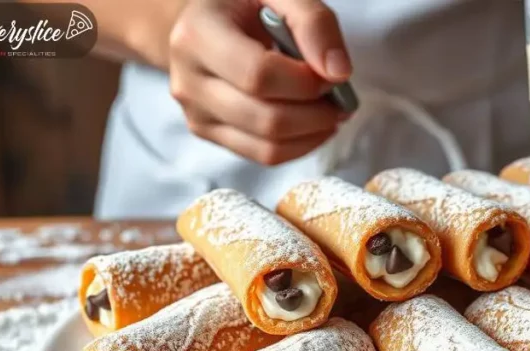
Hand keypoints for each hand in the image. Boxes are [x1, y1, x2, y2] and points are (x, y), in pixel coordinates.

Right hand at [168, 0, 350, 164]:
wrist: (205, 22)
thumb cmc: (244, 4)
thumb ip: (313, 22)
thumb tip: (338, 72)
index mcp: (198, 36)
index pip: (258, 76)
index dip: (305, 82)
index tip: (331, 73)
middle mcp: (189, 81)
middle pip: (265, 119)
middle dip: (316, 113)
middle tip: (340, 98)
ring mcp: (196, 114)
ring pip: (267, 147)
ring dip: (312, 134)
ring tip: (331, 111)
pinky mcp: (209, 134)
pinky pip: (263, 156)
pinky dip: (299, 146)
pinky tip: (313, 124)